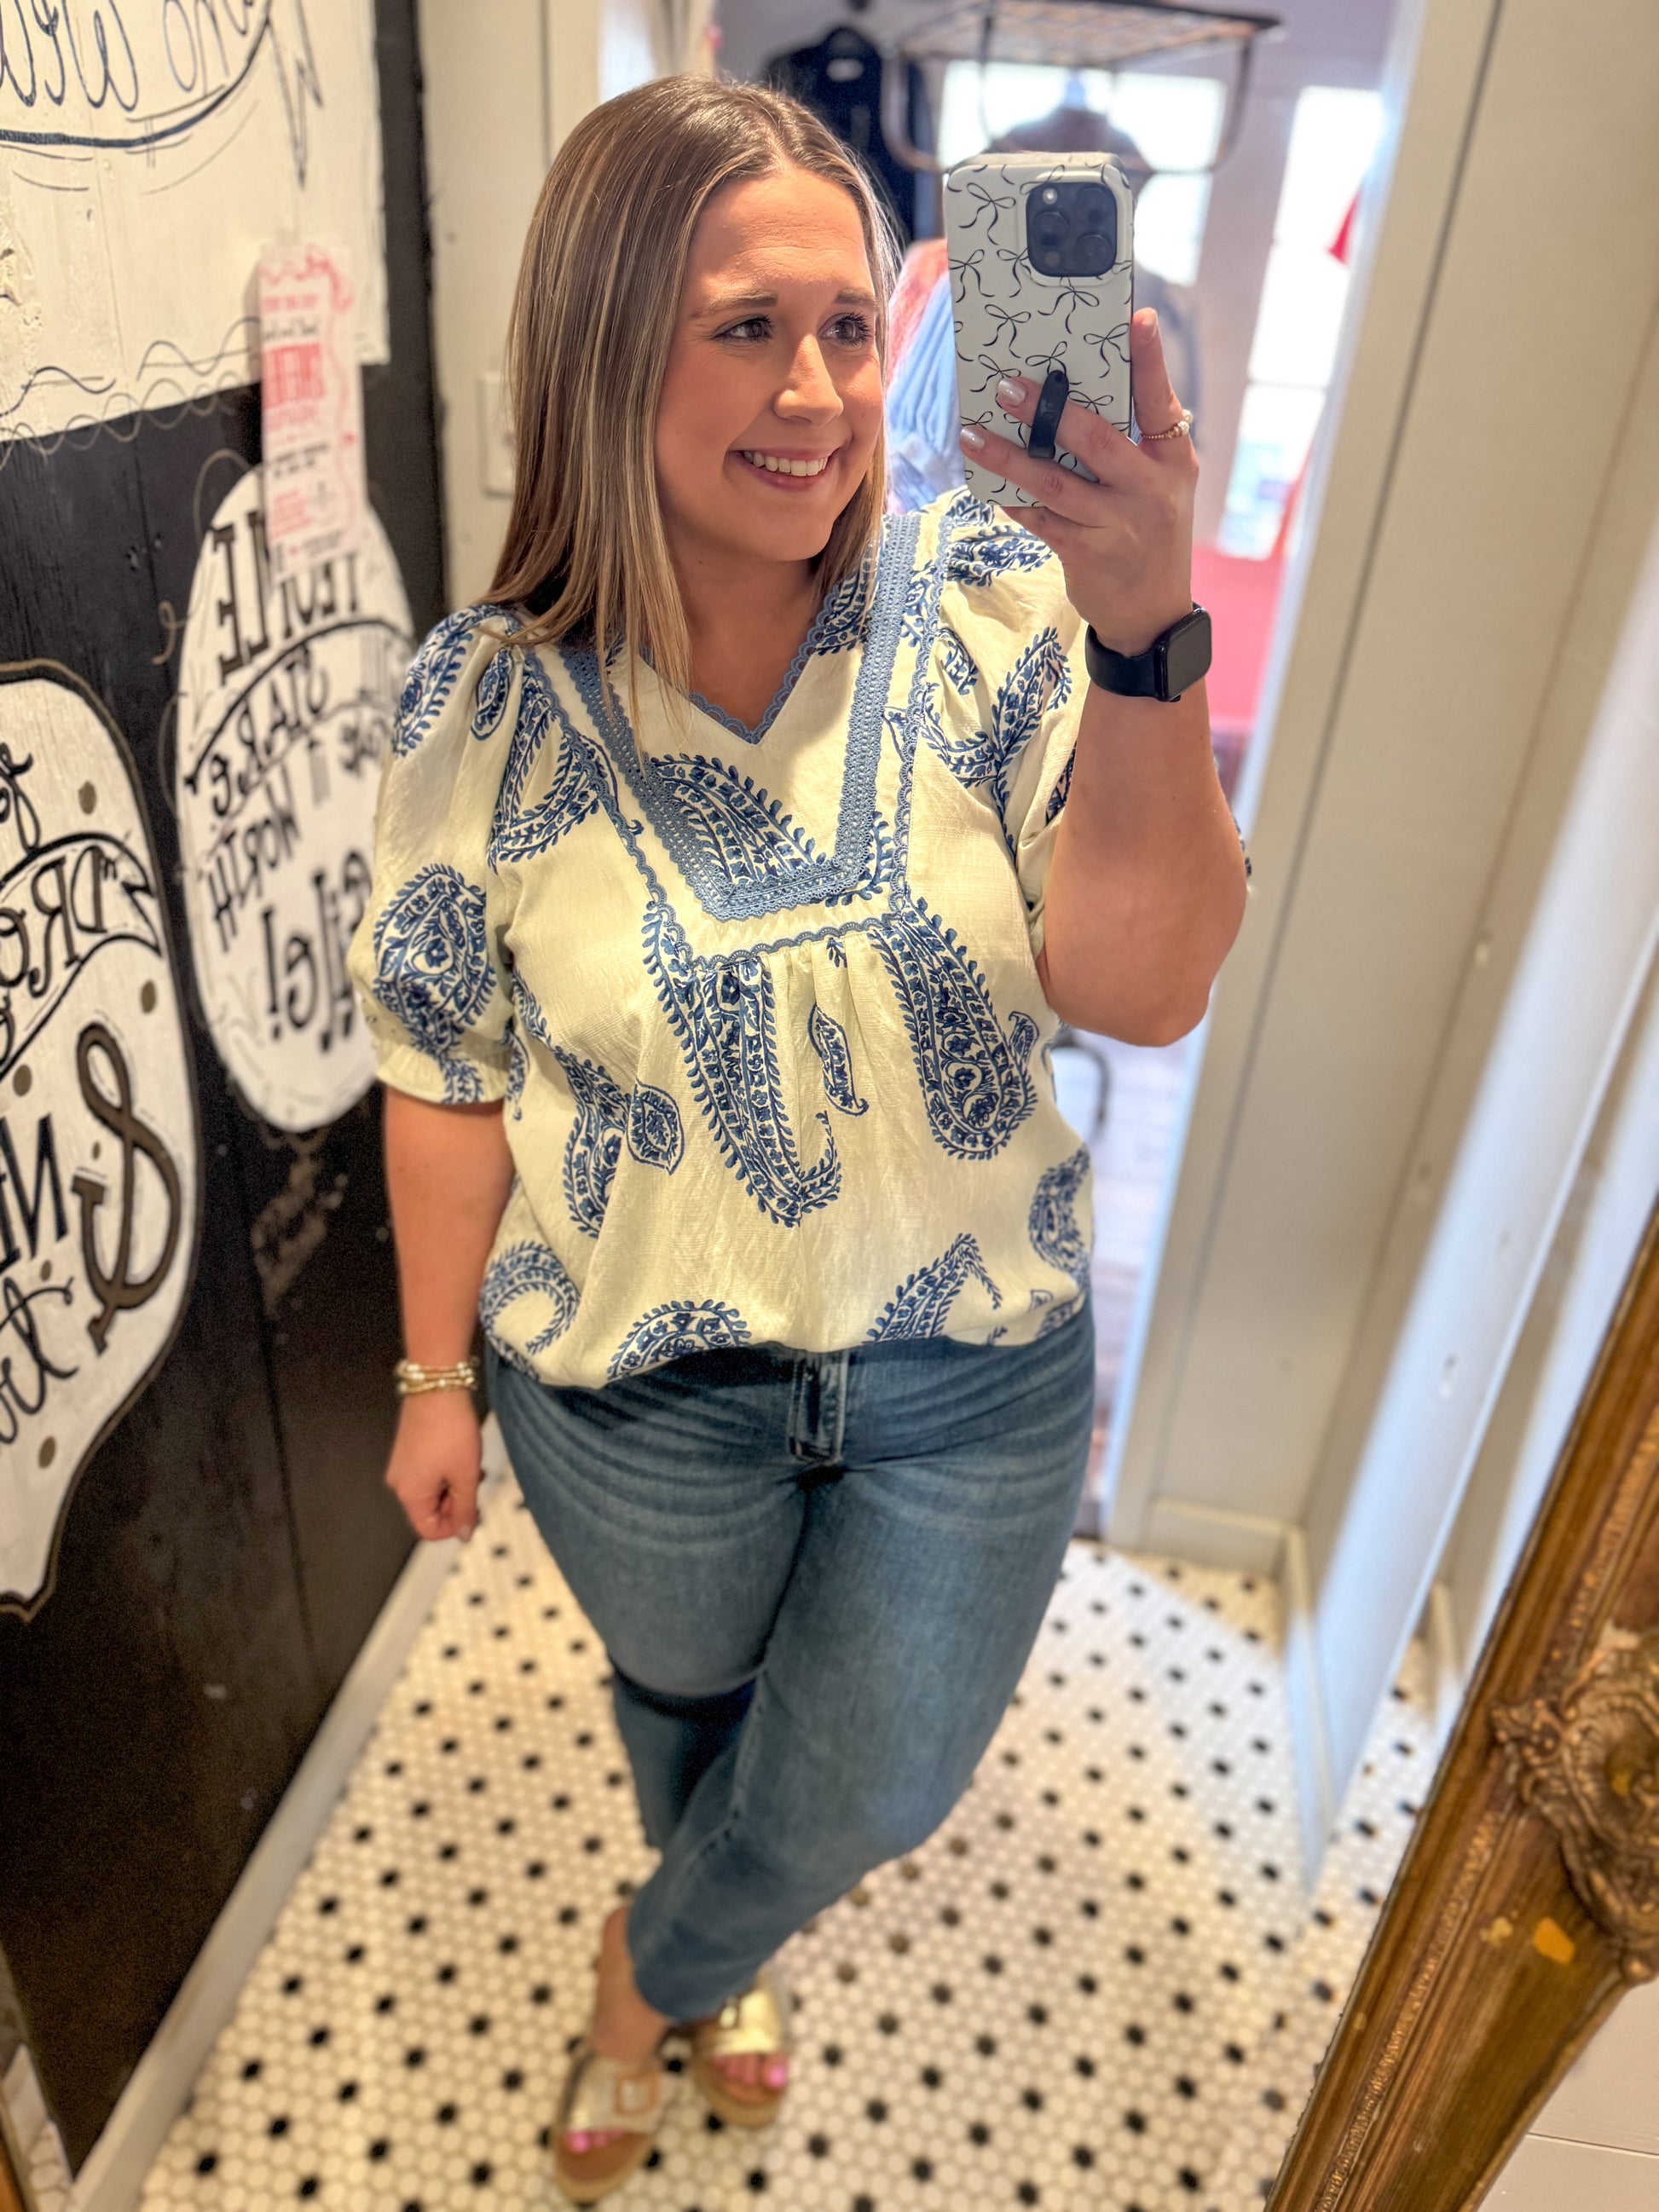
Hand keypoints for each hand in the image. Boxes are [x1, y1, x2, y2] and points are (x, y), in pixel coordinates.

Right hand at [385, 1389, 481, 1542]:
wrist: (437, 1387)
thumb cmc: (451, 1430)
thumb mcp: (466, 1475)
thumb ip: (465, 1510)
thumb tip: (462, 1535)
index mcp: (410, 1494)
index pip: (428, 1530)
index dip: (453, 1526)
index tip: (473, 1510)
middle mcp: (400, 1483)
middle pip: (429, 1511)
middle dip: (456, 1503)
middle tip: (476, 1483)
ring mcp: (402, 1466)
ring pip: (431, 1492)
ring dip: (454, 1485)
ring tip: (472, 1466)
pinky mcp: (407, 1452)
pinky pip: (427, 1475)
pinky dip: (446, 1472)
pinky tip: (462, 1456)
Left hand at [958, 308, 1196, 655]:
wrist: (1152, 614)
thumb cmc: (1149, 533)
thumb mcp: (1161, 484)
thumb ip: (1134, 443)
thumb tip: (1077, 395)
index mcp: (1173, 462)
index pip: (1161, 403)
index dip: (1151, 361)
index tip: (1138, 319)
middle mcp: (1149, 491)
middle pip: (1096, 439)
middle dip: (1049, 410)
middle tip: (1008, 386)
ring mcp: (1118, 525)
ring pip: (1054, 483)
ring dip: (1009, 457)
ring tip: (973, 434)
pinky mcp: (1087, 554)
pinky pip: (1039, 519)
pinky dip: (1011, 497)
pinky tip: (987, 479)